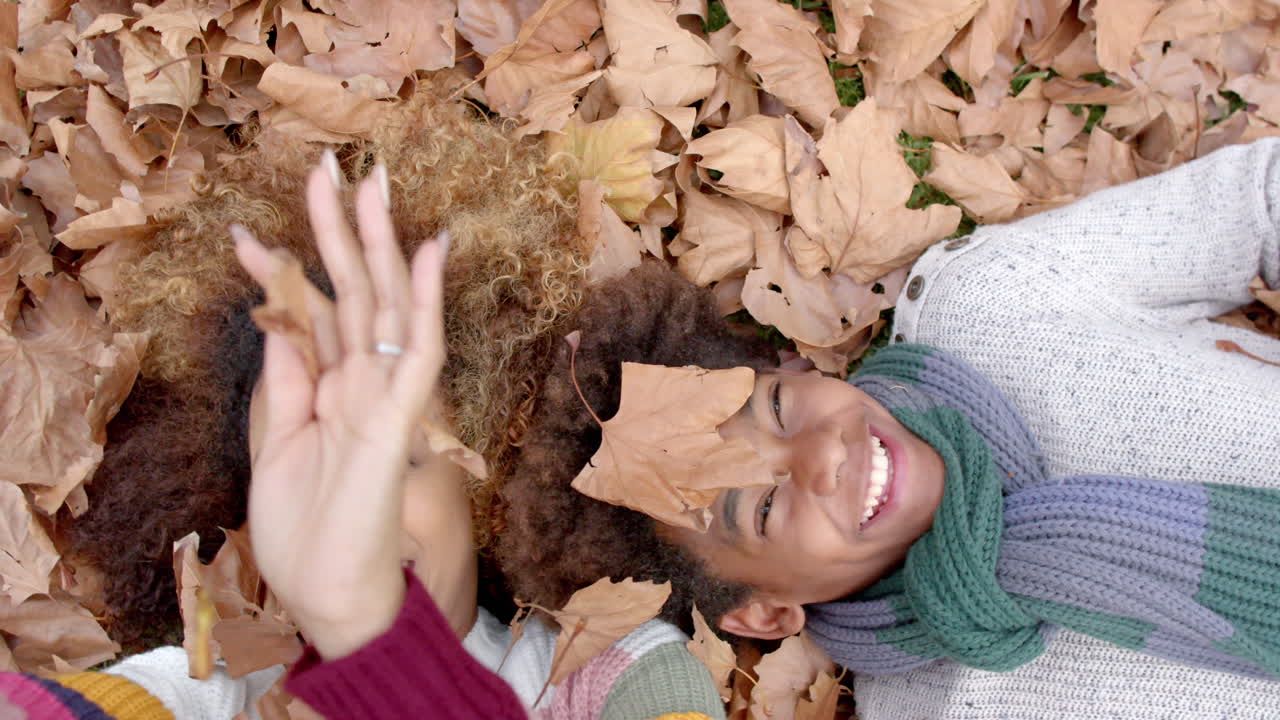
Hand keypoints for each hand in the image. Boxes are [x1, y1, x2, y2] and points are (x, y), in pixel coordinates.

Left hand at [233, 150, 446, 659]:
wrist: (331, 596)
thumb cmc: (305, 534)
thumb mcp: (275, 445)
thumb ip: (286, 381)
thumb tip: (277, 320)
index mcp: (332, 391)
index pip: (314, 314)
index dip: (281, 270)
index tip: (244, 233)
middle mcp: (361, 384)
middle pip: (355, 293)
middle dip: (342, 232)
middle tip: (333, 170)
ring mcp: (383, 398)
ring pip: (388, 306)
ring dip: (382, 245)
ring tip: (373, 185)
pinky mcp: (397, 419)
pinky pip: (418, 352)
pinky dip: (425, 301)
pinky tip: (428, 253)